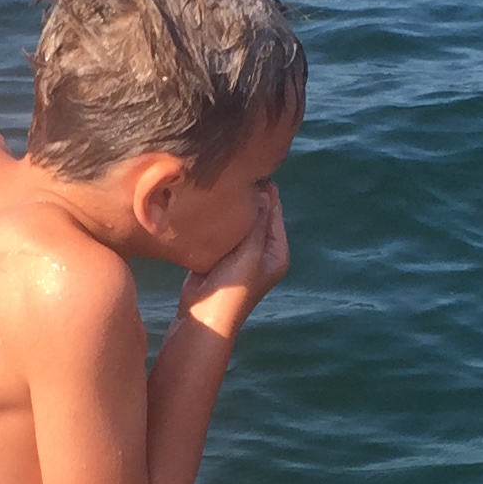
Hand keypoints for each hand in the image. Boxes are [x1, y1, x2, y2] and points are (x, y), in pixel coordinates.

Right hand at [179, 184, 288, 335]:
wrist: (205, 316)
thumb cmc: (233, 288)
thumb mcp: (250, 252)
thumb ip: (257, 222)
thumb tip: (262, 190)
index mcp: (277, 251)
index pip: (274, 212)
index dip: (265, 191)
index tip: (252, 167)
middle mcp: (262, 252)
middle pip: (256, 215)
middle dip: (247, 197)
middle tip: (232, 171)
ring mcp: (241, 255)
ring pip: (237, 222)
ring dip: (230, 208)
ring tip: (219, 184)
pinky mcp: (220, 257)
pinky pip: (221, 232)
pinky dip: (216, 221)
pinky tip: (207, 203)